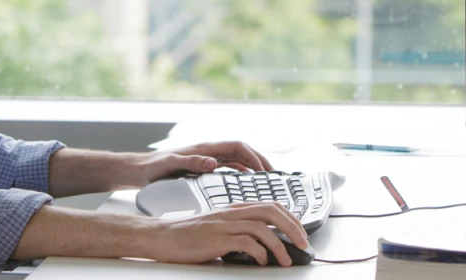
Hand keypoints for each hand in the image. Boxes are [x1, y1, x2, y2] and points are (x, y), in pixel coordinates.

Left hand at [131, 141, 272, 186]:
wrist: (136, 172)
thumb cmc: (151, 168)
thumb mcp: (171, 165)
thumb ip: (191, 162)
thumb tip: (214, 163)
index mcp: (204, 149)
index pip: (237, 147)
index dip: (254, 156)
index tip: (265, 170)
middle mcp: (207, 152)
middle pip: (241, 152)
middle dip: (258, 161)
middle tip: (273, 175)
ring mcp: (204, 159)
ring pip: (236, 160)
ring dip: (251, 167)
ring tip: (264, 180)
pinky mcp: (200, 168)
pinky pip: (227, 168)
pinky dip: (239, 173)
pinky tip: (243, 183)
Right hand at [145, 202, 308, 266]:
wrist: (164, 237)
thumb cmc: (190, 235)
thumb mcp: (219, 227)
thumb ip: (239, 230)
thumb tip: (264, 243)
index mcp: (234, 208)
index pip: (270, 205)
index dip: (290, 217)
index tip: (300, 231)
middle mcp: (231, 212)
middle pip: (271, 211)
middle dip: (292, 227)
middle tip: (302, 243)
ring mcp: (224, 224)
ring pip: (262, 227)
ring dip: (279, 245)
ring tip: (285, 259)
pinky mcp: (217, 238)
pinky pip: (246, 242)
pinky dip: (259, 252)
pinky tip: (262, 261)